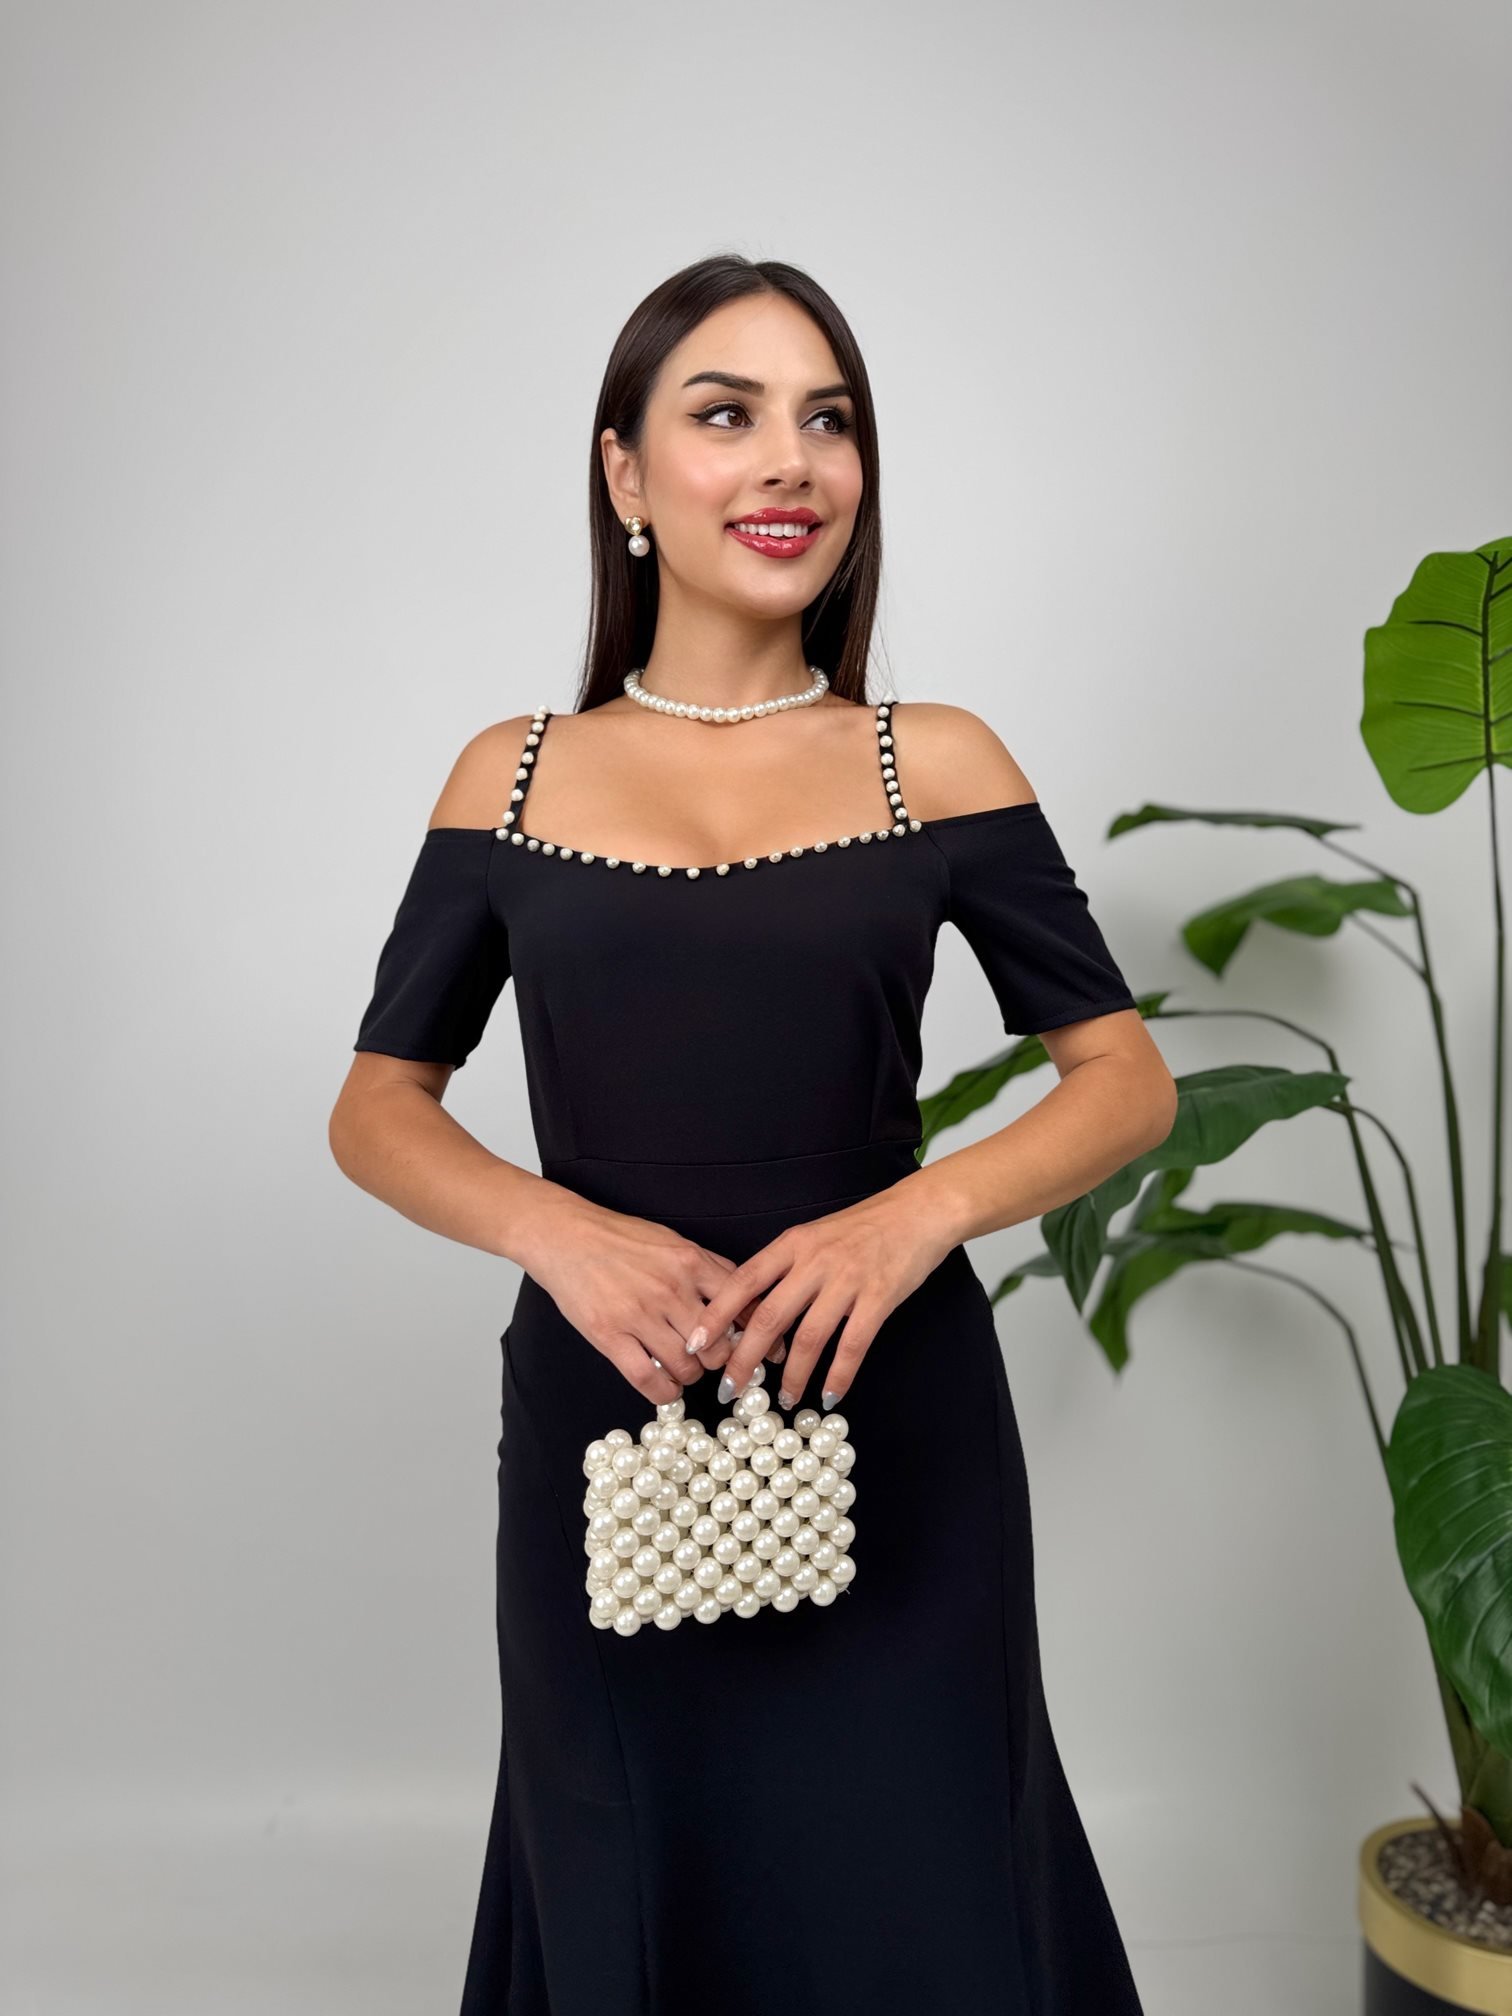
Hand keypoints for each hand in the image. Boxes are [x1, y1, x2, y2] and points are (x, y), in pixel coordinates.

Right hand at [518, 1195, 787, 1406]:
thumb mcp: (673, 1241)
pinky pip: (648, 1379)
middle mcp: (670, 1289)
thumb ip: (708, 1268)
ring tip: (687, 1371)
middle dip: (722, 1362)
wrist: (565, 1236)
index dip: (756, 1335)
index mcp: (690, 1262)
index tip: (763, 1350)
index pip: (741, 1307)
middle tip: (717, 1364)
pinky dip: (664, 1392)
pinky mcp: (609, 1336)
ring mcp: (638, 1314)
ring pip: (687, 1367)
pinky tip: (666, 1387)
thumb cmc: (619, 1237)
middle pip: (718, 1347)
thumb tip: (745, 1299)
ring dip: (692, 1377)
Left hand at [683, 1185, 956, 1412]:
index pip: (744, 1281)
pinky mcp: (879, 1298)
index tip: (695, 1344)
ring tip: (785, 1400)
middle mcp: (815, 1261)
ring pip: (808, 1337)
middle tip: (729, 1388)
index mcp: (793, 1243)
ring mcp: (847, 1280)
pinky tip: (830, 1395)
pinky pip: (853, 1344)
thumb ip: (786, 1268)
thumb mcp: (815, 1236)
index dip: (716, 1315)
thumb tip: (753, 1310)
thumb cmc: (864, 1227)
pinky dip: (839, 1375)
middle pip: (769, 1316)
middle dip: (745, 1357)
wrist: (917, 1212)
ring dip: (793, 1375)